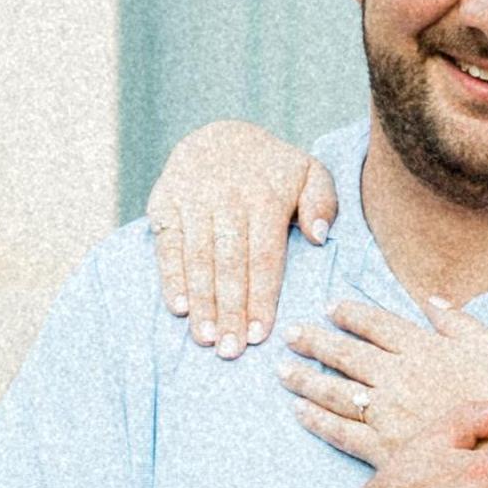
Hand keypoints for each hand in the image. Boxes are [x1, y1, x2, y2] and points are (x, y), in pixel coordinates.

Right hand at [153, 121, 338, 349]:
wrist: (221, 135)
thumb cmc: (272, 170)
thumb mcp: (309, 173)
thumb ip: (323, 201)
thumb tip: (319, 236)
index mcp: (265, 196)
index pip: (264, 257)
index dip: (261, 298)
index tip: (260, 335)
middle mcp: (228, 197)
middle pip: (230, 264)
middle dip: (230, 311)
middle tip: (231, 351)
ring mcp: (193, 199)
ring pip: (198, 258)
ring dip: (201, 302)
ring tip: (206, 339)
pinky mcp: (165, 201)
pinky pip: (168, 245)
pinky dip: (171, 278)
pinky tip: (178, 309)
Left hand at [279, 283, 487, 464]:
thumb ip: (459, 320)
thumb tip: (430, 299)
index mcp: (421, 346)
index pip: (375, 323)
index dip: (349, 313)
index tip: (330, 307)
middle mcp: (396, 375)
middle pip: (344, 353)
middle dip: (314, 341)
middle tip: (290, 333)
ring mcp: (386, 413)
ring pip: (333, 390)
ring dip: (305, 378)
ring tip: (283, 369)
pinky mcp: (383, 449)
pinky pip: (340, 430)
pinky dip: (316, 419)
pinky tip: (299, 410)